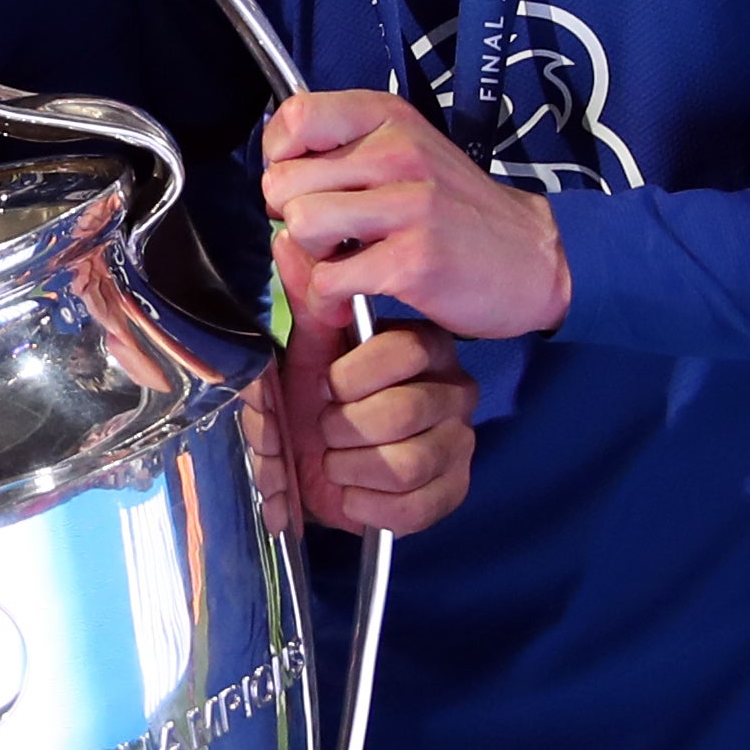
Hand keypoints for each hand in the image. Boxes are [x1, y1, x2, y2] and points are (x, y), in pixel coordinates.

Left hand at [261, 89, 570, 338]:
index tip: (305, 184)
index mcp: (390, 118)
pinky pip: (328, 279)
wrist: (535, 259)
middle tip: (328, 235)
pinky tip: (354, 297)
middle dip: (292, 216)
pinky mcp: (413, 259)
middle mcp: (398, 151)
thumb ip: (347, 149)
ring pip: (301, 225)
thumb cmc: (458, 211)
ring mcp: (408, 205)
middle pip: (284, 181)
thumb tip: (276, 168)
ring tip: (342, 261)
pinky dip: (331, 298)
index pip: (294, 117)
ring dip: (311, 256)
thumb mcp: (409, 152)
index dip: (280, 158)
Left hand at [273, 263, 476, 536]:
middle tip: (327, 429)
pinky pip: (414, 507)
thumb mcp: (309, 350)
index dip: (349, 378)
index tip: (327, 386)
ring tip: (337, 461)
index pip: (402, 352)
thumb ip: (309, 301)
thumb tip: (289, 243)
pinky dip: (366, 506)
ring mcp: (459, 444)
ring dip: (351, 468)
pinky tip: (353, 492)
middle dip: (343, 428)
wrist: (315, 470)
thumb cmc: (317, 403)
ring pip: (408, 464)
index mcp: (424, 346)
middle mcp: (454, 390)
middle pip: (403, 412)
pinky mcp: (453, 491)